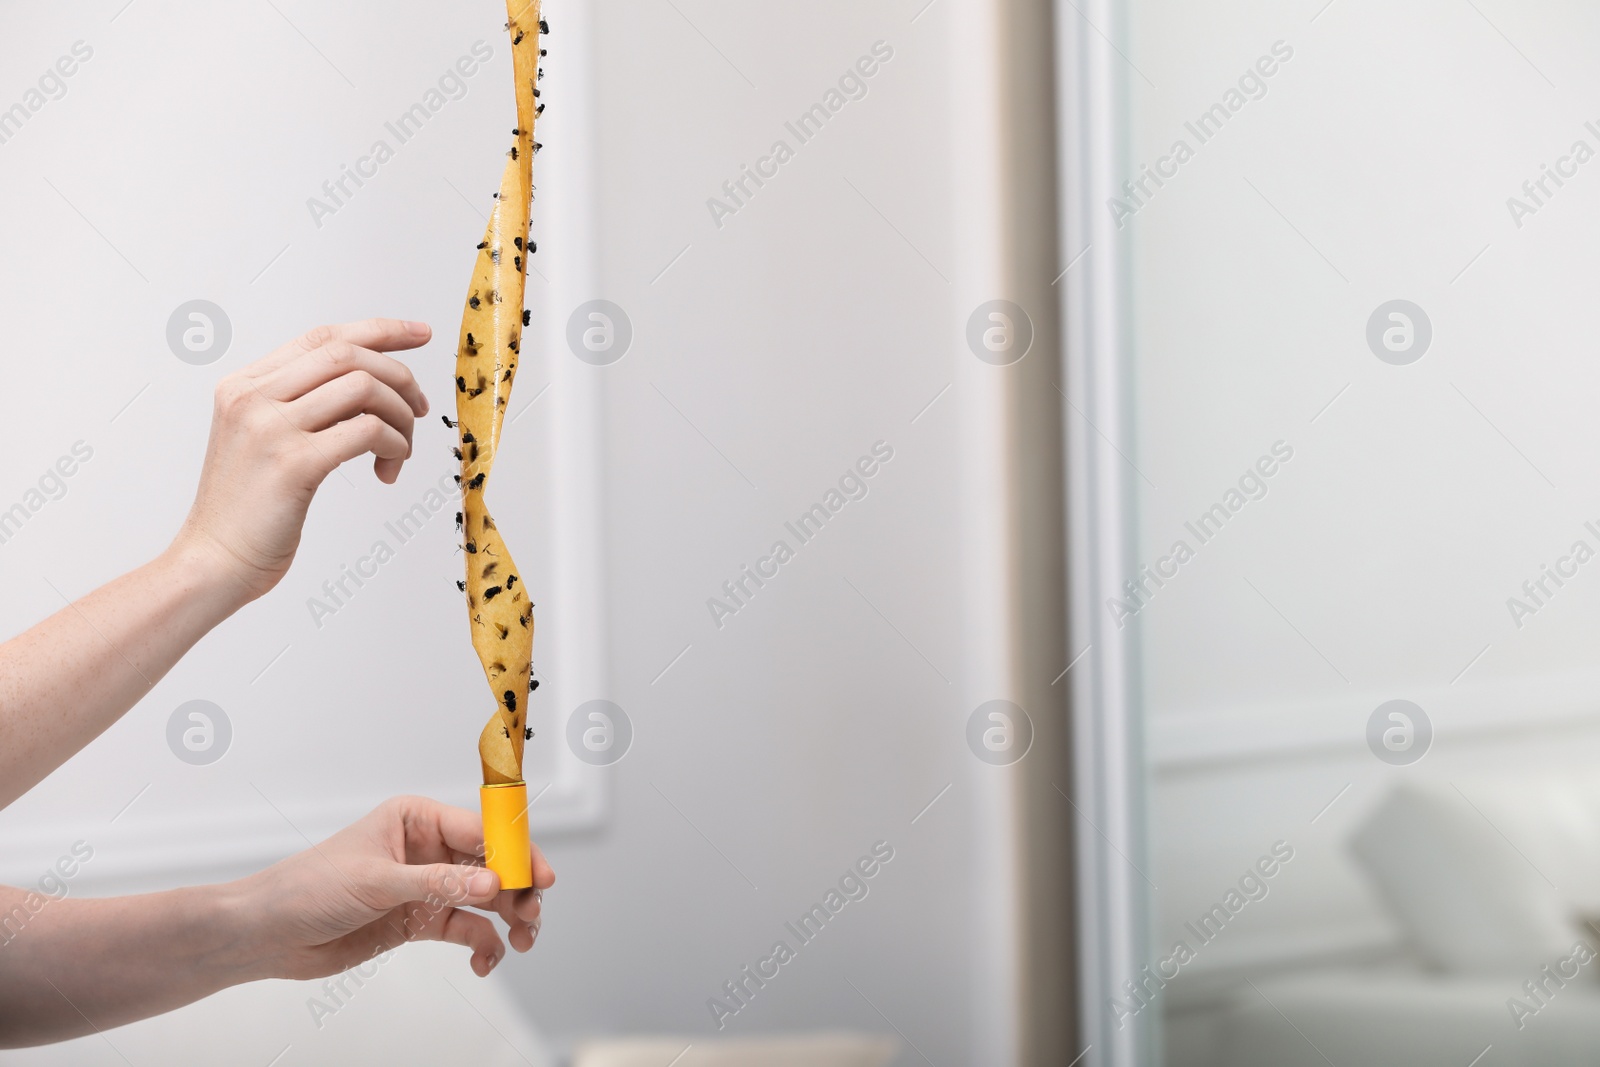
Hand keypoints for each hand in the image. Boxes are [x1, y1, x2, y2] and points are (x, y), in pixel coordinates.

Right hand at [173, 319, 433, 602]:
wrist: (213, 562)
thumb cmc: (248, 511)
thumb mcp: (263, 441)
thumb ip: (301, 406)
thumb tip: (371, 386)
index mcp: (244, 385)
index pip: (323, 337)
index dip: (379, 331)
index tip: (420, 335)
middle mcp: (252, 397)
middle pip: (348, 354)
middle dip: (400, 376)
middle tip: (420, 408)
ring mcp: (270, 428)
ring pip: (364, 387)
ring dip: (400, 416)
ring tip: (401, 449)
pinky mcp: (294, 463)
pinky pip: (368, 430)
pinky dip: (395, 444)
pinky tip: (390, 466)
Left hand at [232, 796, 554, 981]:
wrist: (269, 933)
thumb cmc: (309, 888)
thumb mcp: (377, 882)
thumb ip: (438, 883)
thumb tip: (492, 882)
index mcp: (417, 819)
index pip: (480, 829)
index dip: (516, 851)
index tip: (539, 876)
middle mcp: (427, 848)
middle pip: (493, 864)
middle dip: (517, 890)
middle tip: (530, 917)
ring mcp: (426, 886)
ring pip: (485, 899)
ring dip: (507, 920)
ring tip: (519, 942)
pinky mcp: (419, 921)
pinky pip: (465, 930)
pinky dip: (482, 946)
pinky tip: (483, 962)